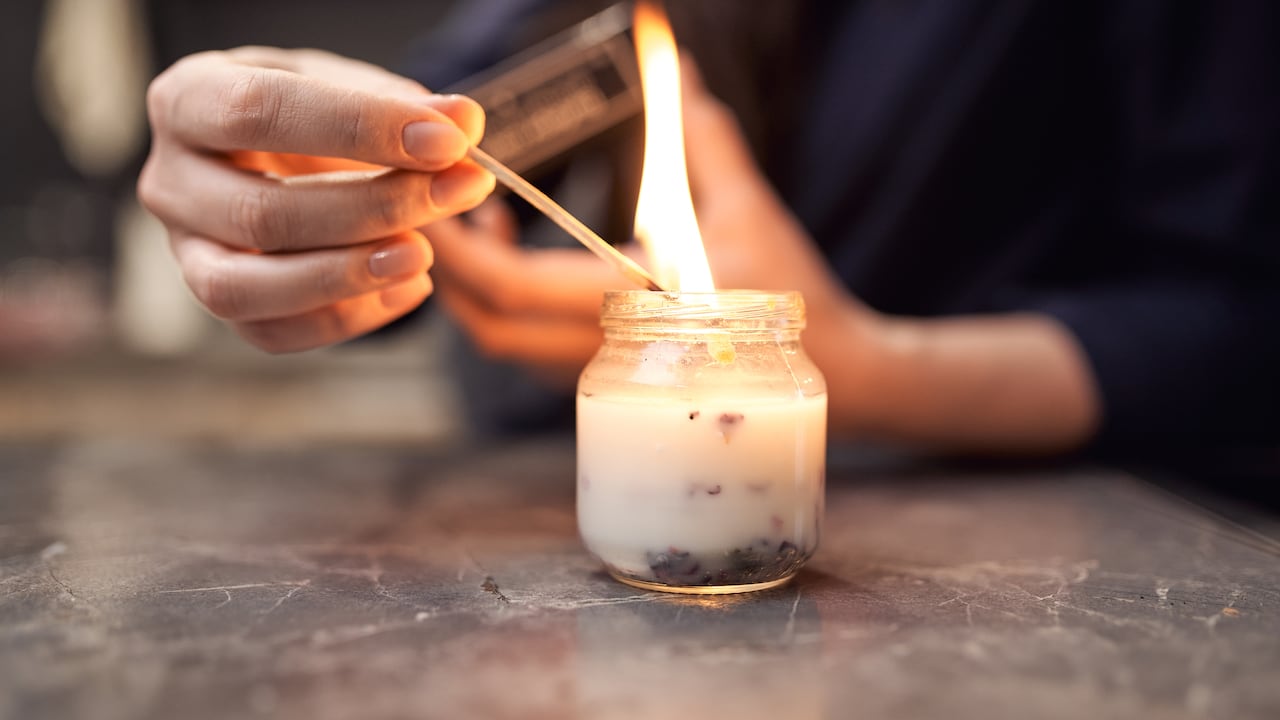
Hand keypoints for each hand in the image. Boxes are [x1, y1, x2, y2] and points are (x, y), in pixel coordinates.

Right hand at [137, 47, 494, 351]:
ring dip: (346, 278)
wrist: (283, 156)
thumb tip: (462, 124)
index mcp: (188, 99)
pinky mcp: (222, 304)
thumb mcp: (349, 87)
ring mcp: (185, 252)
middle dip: (373, 208)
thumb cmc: (310, 115)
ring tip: (423, 255)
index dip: (359, 126)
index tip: (444, 140)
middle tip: (458, 192)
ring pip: (245, 289)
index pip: (261, 111)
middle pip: (260, 213)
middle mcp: (169, 180)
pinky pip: (273, 332)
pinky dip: (348, 318)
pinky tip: (409, 287)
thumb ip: (403, 105)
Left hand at [428, 62, 876, 386]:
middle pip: (488, 328)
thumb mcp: (744, 206)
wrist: (831, 369)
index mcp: (631, 308)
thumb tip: (678, 67)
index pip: (511, 289)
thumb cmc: (790, 294)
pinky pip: (530, 348)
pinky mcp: (610, 375)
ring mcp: (603, 372)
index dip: (457, 249)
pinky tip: (517, 252)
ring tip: (476, 221)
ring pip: (505, 344)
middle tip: (433, 206)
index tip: (432, 196)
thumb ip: (700, 137)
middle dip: (446, 271)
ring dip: (475, 288)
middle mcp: (603, 351)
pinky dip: (505, 304)